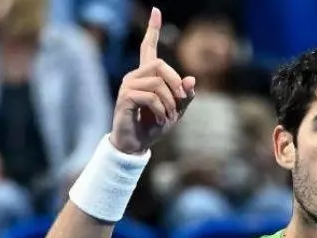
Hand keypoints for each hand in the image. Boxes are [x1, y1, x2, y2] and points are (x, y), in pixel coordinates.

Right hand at [110, 8, 195, 154]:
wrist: (136, 145)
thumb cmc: (154, 127)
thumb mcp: (176, 111)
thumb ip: (184, 96)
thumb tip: (191, 79)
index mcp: (146, 76)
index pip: (147, 47)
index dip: (152, 29)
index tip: (156, 10)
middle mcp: (135, 76)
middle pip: (161, 65)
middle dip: (176, 84)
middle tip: (181, 103)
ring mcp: (128, 85)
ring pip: (158, 83)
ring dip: (170, 102)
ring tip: (169, 117)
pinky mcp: (125, 97)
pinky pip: (150, 97)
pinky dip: (161, 111)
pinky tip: (161, 121)